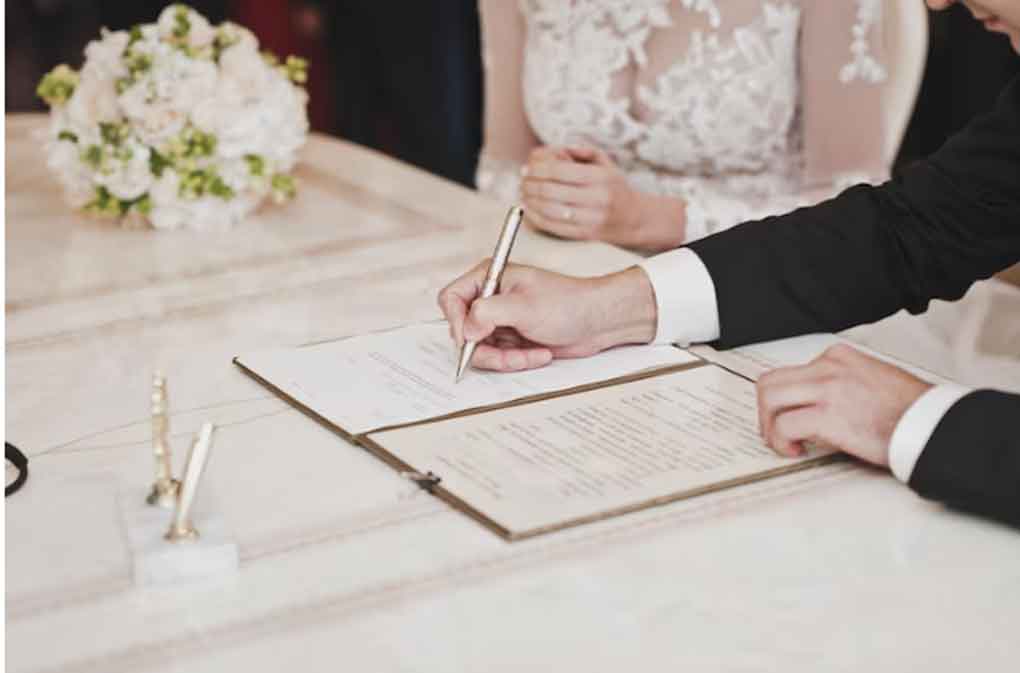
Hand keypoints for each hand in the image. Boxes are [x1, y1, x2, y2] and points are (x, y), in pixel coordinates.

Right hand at [437, 261, 656, 371]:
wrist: (597, 321)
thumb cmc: (569, 303)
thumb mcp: (525, 306)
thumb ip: (489, 313)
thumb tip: (466, 330)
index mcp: (489, 277)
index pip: (451, 299)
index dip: (457, 321)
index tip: (472, 339)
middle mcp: (490, 297)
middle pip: (463, 330)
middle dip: (486, 349)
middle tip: (508, 355)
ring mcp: (499, 320)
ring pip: (480, 349)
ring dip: (505, 358)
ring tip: (531, 354)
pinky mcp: (510, 338)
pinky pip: (498, 357)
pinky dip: (516, 361)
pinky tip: (538, 354)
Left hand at [520, 145, 686, 251]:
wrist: (633, 219)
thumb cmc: (613, 187)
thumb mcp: (604, 162)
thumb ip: (580, 151)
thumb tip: (551, 151)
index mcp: (600, 177)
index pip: (559, 171)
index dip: (537, 169)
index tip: (526, 169)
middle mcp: (596, 198)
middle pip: (550, 190)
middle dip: (530, 184)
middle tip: (522, 181)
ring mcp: (590, 219)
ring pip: (549, 210)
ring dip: (530, 201)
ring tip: (523, 194)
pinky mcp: (584, 235)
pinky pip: (553, 226)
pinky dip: (535, 217)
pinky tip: (529, 209)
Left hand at [756, 344, 932, 466]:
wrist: (931, 424)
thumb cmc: (910, 410)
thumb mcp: (870, 379)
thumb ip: (840, 383)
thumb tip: (815, 403)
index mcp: (839, 357)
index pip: (791, 371)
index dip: (784, 399)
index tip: (786, 415)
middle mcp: (829, 368)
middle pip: (770, 381)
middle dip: (766, 410)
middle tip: (775, 431)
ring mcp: (827, 389)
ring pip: (769, 398)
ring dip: (769, 425)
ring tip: (783, 442)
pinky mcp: (828, 415)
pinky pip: (784, 425)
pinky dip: (781, 441)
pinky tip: (795, 450)